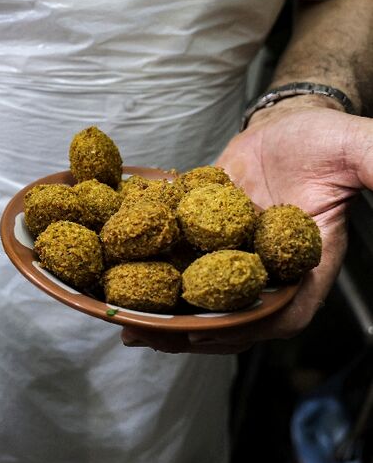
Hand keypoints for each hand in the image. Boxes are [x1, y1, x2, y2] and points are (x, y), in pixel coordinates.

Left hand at [122, 99, 372, 353]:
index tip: (204, 336)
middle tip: (149, 338)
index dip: (246, 330)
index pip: (283, 313)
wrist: (285, 125)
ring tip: (123, 322)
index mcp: (304, 265)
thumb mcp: (355, 148)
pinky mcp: (202, 242)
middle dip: (188, 331)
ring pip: (196, 298)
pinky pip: (176, 266)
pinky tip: (114, 282)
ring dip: (161, 312)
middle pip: (229, 316)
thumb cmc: (323, 139)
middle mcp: (264, 271)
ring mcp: (230, 259)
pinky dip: (147, 275)